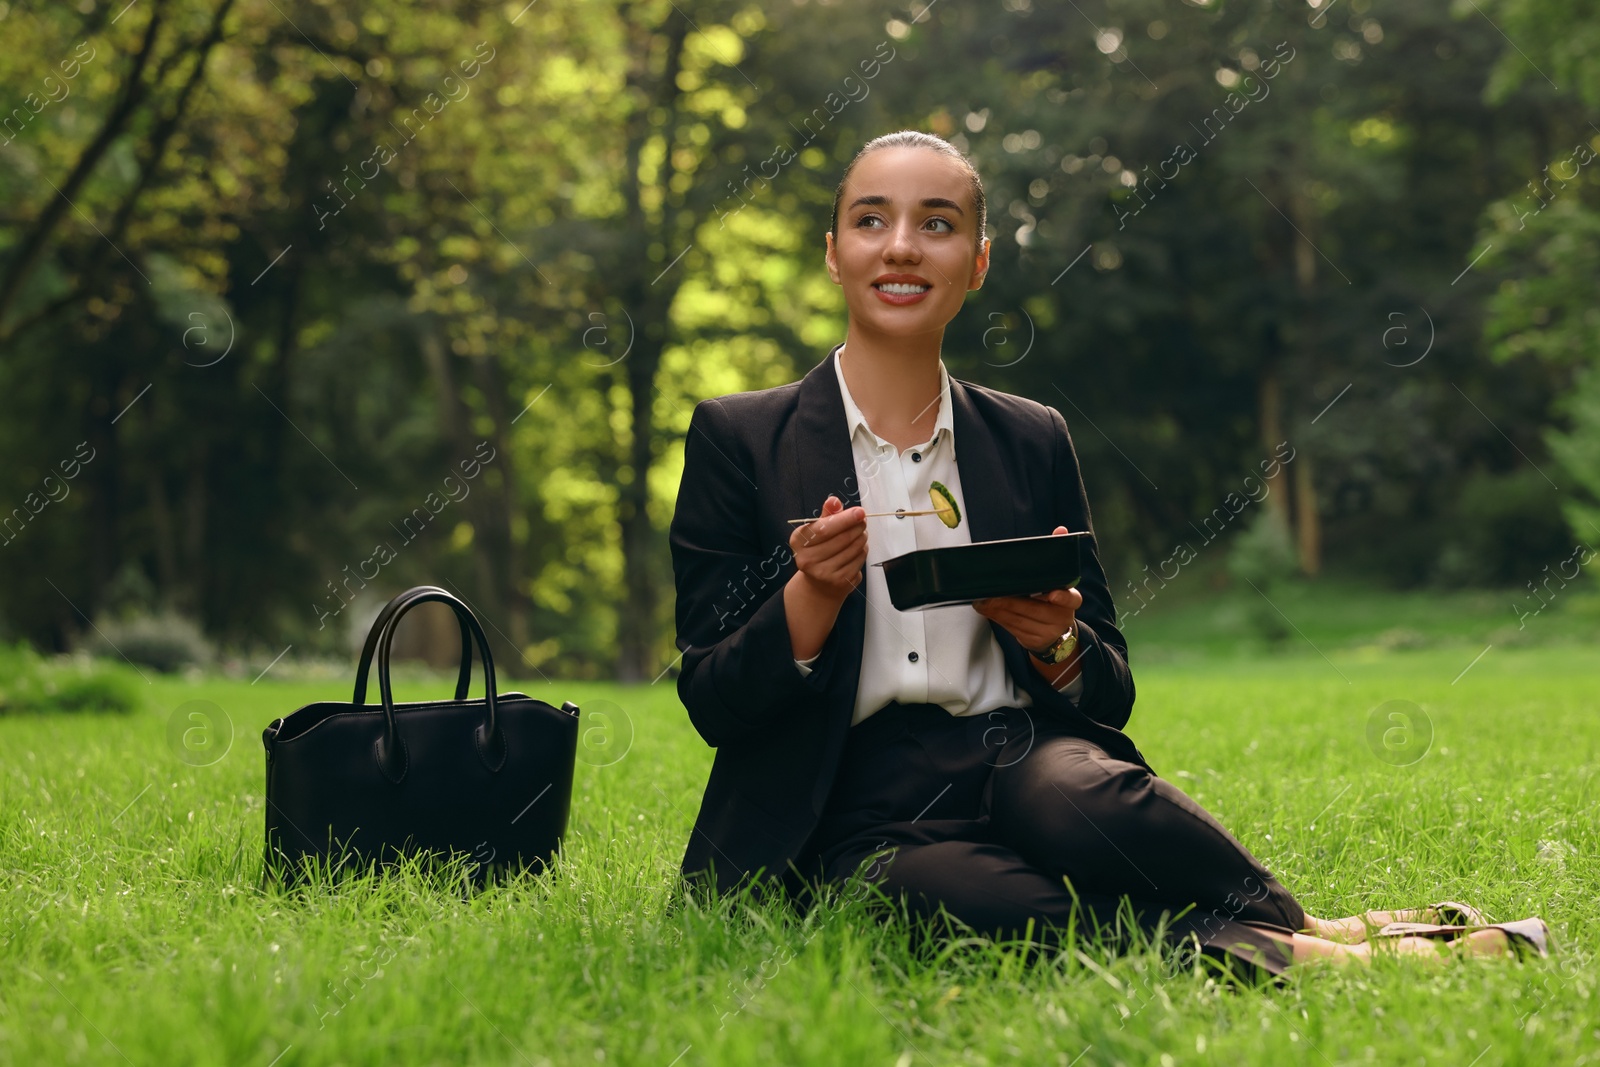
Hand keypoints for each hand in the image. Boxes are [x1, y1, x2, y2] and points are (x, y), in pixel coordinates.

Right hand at [789, 494, 866, 604]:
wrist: (818, 585)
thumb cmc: (818, 551)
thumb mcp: (817, 531)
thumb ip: (827, 515)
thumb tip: (833, 501)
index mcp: (799, 542)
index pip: (824, 528)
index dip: (844, 519)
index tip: (859, 512)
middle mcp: (807, 559)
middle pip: (841, 538)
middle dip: (857, 527)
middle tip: (862, 522)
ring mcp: (823, 573)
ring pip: (853, 548)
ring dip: (861, 538)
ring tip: (860, 534)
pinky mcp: (839, 581)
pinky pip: (859, 559)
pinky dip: (863, 551)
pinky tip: (858, 549)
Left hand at [972, 525, 1080, 653]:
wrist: (1056, 635)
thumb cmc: (1053, 601)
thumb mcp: (1059, 581)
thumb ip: (1056, 557)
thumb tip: (1061, 530)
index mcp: (1070, 601)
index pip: (1071, 599)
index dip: (1062, 597)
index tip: (1053, 595)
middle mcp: (1060, 618)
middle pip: (1035, 610)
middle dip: (1011, 602)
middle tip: (993, 594)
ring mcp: (1046, 632)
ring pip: (1019, 621)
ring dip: (998, 610)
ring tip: (983, 600)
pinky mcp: (1031, 641)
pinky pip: (1011, 629)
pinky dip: (996, 618)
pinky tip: (985, 609)